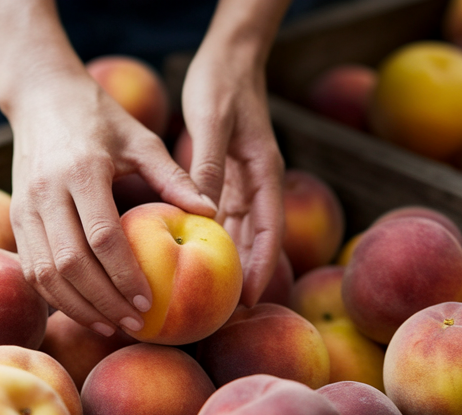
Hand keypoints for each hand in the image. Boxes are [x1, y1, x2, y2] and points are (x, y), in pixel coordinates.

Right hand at [6, 73, 217, 336]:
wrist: (41, 97)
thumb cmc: (100, 118)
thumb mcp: (141, 139)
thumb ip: (173, 176)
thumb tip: (210, 213)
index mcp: (82, 170)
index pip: (102, 236)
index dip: (125, 274)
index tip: (150, 300)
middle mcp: (46, 192)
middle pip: (70, 263)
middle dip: (103, 301)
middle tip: (135, 323)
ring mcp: (24, 207)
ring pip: (45, 273)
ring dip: (78, 306)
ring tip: (111, 325)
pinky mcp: (15, 218)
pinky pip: (32, 268)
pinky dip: (57, 296)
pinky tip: (85, 310)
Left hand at [181, 40, 285, 305]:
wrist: (229, 55)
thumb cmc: (222, 83)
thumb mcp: (213, 123)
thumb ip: (210, 166)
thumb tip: (204, 214)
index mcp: (265, 173)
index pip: (270, 231)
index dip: (263, 267)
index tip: (249, 299)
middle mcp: (258, 182)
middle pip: (256, 238)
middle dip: (245, 274)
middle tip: (226, 312)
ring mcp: (244, 179)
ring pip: (239, 230)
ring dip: (227, 260)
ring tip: (210, 295)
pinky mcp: (227, 174)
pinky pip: (221, 214)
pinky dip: (212, 237)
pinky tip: (191, 257)